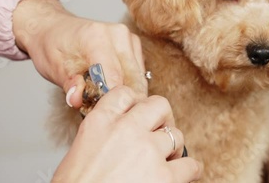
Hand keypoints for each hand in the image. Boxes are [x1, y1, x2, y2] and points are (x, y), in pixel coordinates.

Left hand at [12, 0, 146, 105]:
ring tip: (108, 101)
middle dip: (120, 99)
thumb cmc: (52, 46)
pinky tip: (113, 91)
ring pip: (138, 78)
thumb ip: (69, 84)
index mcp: (97, 36)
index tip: (100, 113)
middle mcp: (118, 34)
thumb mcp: (53, 66)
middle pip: (131, 79)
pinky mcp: (134, 45)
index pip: (114, 76)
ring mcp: (129, 38)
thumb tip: (77, 99)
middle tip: (106, 112)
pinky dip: (129, 86)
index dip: (109, 99)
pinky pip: (138, 74)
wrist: (54, 29)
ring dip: (126, 93)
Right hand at [52, 87, 202, 182]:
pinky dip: (189, 171)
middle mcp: (125, 130)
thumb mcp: (78, 152)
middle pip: (158, 105)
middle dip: (162, 118)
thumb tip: (120, 137)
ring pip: (176, 135)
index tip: (139, 112)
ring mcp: (148, 151)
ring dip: (173, 148)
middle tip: (160, 132)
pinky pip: (190, 165)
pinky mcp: (165, 176)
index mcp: (99, 122)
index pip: (125, 94)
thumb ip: (102, 136)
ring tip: (166, 161)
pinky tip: (181, 176)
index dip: (136, 102)